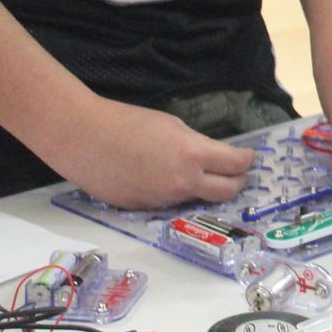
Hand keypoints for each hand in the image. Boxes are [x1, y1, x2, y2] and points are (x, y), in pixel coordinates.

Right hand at [49, 96, 255, 208]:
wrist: (83, 139)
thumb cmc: (126, 122)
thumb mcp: (172, 126)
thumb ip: (195, 145)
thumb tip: (208, 157)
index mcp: (193, 156)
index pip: (235, 165)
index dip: (247, 161)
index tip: (249, 156)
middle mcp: (182, 184)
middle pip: (226, 193)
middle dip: (237, 182)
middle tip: (238, 173)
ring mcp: (161, 201)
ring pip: (194, 199)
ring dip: (201, 188)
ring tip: (196, 173)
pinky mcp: (142, 209)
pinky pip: (167, 203)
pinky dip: (173, 192)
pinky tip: (159, 176)